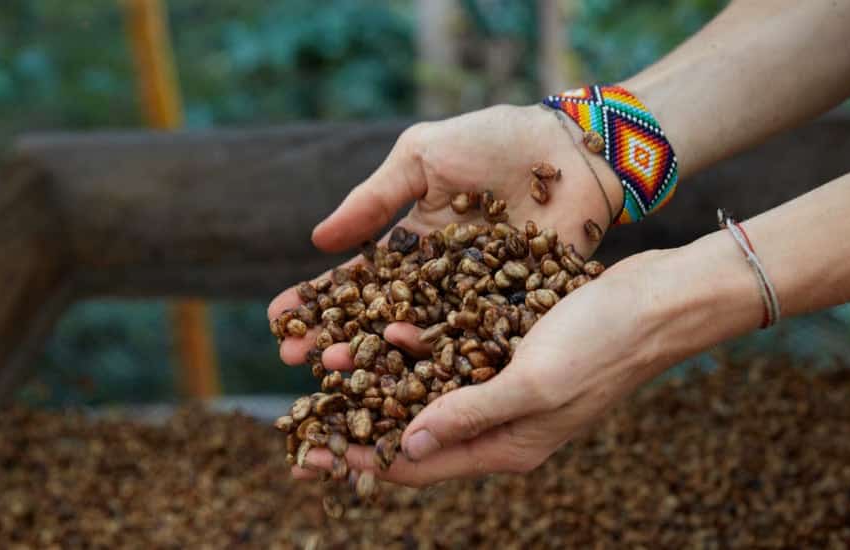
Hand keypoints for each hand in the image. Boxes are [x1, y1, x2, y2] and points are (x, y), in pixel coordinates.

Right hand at [268, 104, 620, 366]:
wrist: (569, 149)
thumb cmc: (494, 141)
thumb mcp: (422, 158)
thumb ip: (374, 199)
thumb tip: (318, 241)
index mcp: (412, 242)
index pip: (357, 278)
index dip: (320, 298)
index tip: (280, 321)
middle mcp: (438, 279)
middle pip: (381, 316)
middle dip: (339, 338)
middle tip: (299, 362)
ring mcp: (474, 299)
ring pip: (422, 336)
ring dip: (380, 356)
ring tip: (340, 376)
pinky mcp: (512, 310)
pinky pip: (475, 340)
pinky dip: (445, 362)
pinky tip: (411, 382)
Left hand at [291, 249, 701, 486]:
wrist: (655, 302)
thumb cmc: (602, 344)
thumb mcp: (534, 382)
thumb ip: (470, 412)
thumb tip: (407, 444)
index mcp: (507, 446)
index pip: (418, 464)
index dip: (360, 458)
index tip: (310, 454)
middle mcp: (502, 425)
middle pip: (415, 431)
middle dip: (360, 419)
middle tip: (305, 413)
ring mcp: (507, 388)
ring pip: (428, 390)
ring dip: (382, 377)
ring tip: (331, 360)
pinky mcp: (512, 353)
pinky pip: (453, 356)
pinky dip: (420, 346)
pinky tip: (389, 328)